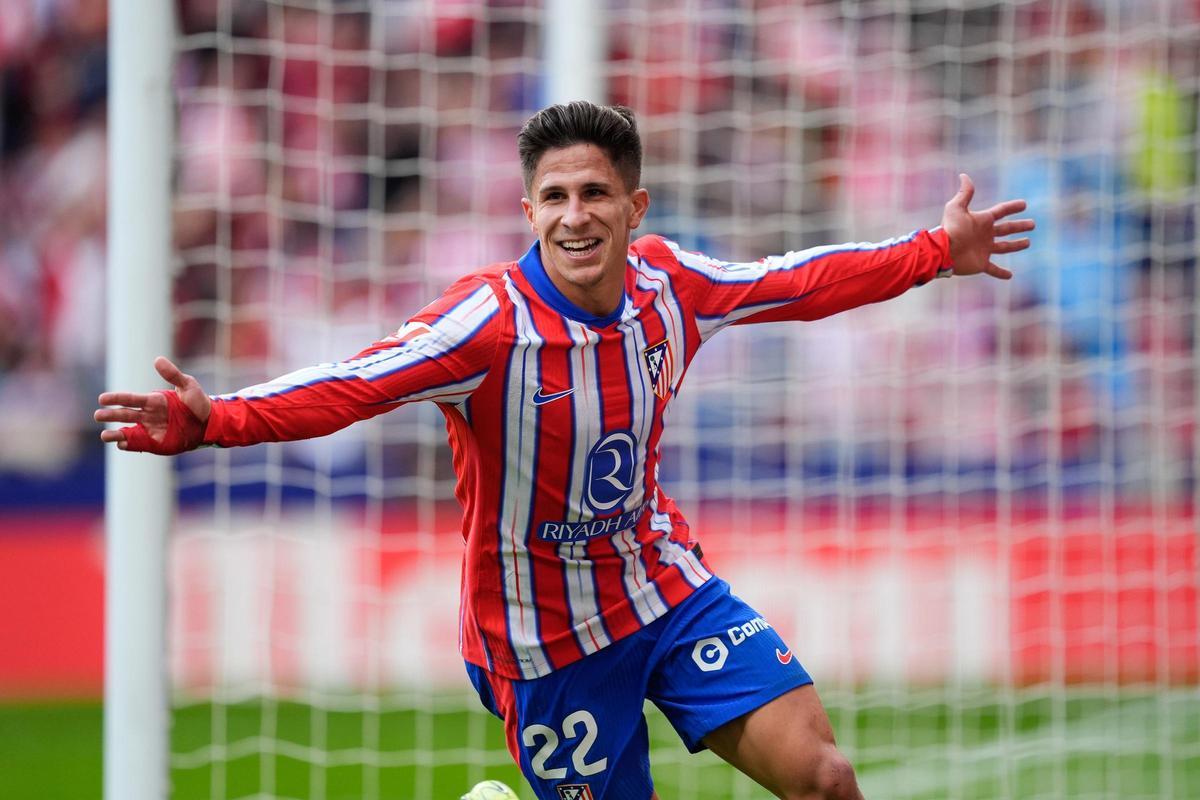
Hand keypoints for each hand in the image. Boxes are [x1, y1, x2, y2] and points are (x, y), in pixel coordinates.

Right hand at [95, 356, 210, 453]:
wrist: (209, 423)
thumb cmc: (198, 403)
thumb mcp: (188, 385)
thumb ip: (172, 374)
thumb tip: (157, 359)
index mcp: (153, 401)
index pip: (130, 398)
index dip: (116, 398)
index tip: (102, 399)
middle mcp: (147, 415)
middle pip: (125, 414)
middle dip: (111, 415)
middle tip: (98, 415)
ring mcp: (150, 430)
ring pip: (127, 432)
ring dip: (115, 434)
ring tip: (104, 436)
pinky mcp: (154, 443)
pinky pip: (138, 444)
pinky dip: (129, 445)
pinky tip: (122, 444)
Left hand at [941, 173, 1033, 278]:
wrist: (943, 251)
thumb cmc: (950, 229)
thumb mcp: (957, 208)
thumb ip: (964, 193)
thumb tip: (964, 175)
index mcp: (982, 221)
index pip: (1001, 212)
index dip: (1012, 207)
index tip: (1024, 204)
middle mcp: (984, 235)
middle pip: (1006, 229)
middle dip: (1019, 226)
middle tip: (1032, 224)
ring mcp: (983, 250)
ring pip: (1004, 247)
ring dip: (1016, 245)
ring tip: (1028, 243)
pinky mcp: (981, 264)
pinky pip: (993, 269)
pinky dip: (1001, 273)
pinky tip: (1010, 276)